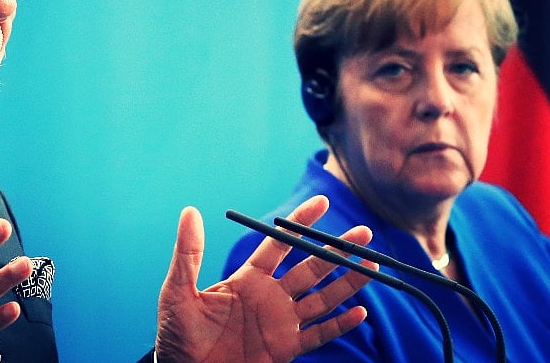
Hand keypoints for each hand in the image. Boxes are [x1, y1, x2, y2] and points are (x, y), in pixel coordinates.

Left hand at [154, 195, 374, 362]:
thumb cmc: (177, 332)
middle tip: (363, 232)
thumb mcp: (178, 290)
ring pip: (322, 298)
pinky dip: (340, 324)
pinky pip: (319, 334)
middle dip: (336, 250)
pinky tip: (360, 312)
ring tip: (372, 265)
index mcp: (248, 279)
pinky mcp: (285, 348)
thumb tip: (189, 211)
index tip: (322, 202)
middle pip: (310, 268)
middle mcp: (270, 296)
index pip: (280, 245)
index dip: (300, 223)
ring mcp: (280, 322)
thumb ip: (188, 253)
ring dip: (347, 282)